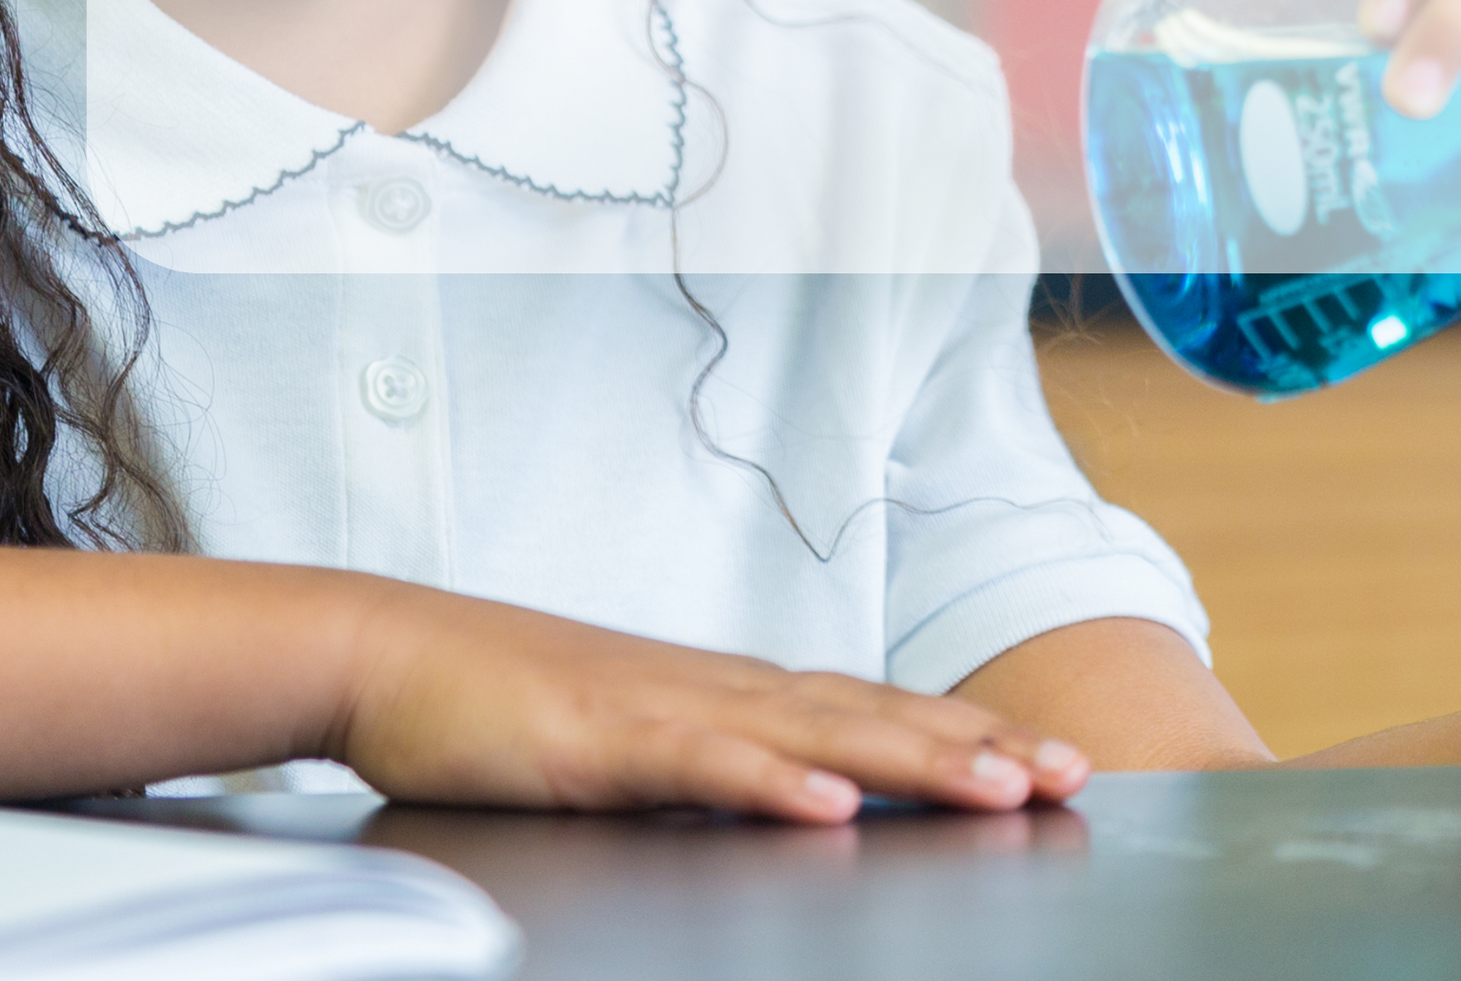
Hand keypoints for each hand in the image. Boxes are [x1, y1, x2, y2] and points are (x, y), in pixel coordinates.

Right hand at [329, 582, 1093, 823]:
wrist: (389, 654)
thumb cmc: (508, 704)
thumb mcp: (635, 742)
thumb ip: (715, 764)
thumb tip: (794, 794)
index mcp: (733, 693)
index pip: (875, 712)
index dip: (968, 734)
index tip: (1053, 760)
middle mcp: (721, 689)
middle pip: (874, 718)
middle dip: (980, 747)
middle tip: (1072, 775)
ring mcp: (666, 708)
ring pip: (813, 735)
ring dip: (913, 759)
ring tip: (999, 785)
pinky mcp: (602, 741)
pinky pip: (701, 764)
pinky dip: (771, 782)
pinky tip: (829, 806)